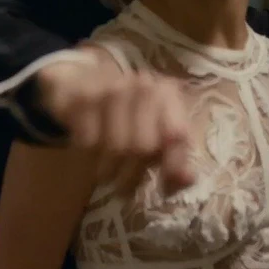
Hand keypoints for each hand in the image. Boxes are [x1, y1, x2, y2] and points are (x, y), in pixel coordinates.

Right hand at [34, 57, 195, 196]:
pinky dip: (89, 159)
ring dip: (110, 173)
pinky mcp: (82, 99)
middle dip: (133, 176)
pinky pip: (88, 144)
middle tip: (126, 186)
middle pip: (142, 147)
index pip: (177, 135)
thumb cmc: (130, 112)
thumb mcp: (159, 130)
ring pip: (114, 148)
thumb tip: (187, 181)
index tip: (163, 189)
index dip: (172, 167)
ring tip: (109, 176)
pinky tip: (92, 155)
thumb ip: (177, 158)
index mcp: (168, 94)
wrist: (84, 79)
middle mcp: (143, 86)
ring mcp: (111, 89)